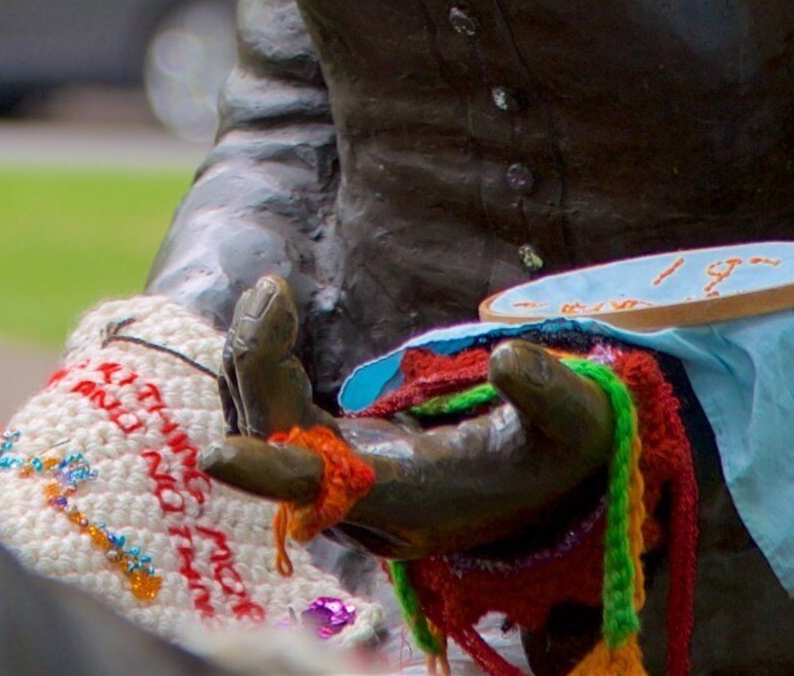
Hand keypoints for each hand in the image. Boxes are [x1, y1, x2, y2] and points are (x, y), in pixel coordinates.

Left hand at [196, 274, 614, 560]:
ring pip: (267, 430)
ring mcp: (346, 482)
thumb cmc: (564, 446)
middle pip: (279, 447)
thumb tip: (510, 356)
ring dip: (255, 363)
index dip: (270, 473)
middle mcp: (366, 502)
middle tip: (274, 290)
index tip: (217, 456)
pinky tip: (275, 317)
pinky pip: (276, 418)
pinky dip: (265, 368)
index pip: (324, 492)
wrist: (557, 475)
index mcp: (413, 497)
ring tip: (273, 292)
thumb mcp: (576, 419)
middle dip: (259, 368)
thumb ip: (547, 392)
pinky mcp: (339, 455)